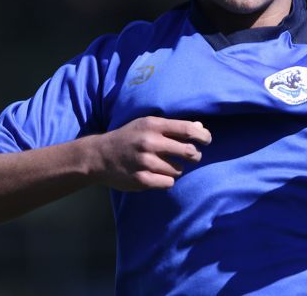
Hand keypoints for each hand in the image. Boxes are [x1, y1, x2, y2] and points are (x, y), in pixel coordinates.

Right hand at [92, 116, 211, 190]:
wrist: (99, 156)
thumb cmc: (128, 137)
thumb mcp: (147, 125)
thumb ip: (172, 126)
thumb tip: (200, 127)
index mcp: (153, 126)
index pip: (188, 130)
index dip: (203, 136)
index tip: (207, 140)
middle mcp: (150, 143)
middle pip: (189, 152)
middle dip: (195, 155)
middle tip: (192, 156)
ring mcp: (145, 163)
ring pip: (179, 170)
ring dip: (177, 169)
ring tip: (164, 165)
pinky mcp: (142, 180)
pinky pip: (168, 182)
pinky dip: (166, 180)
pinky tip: (156, 175)